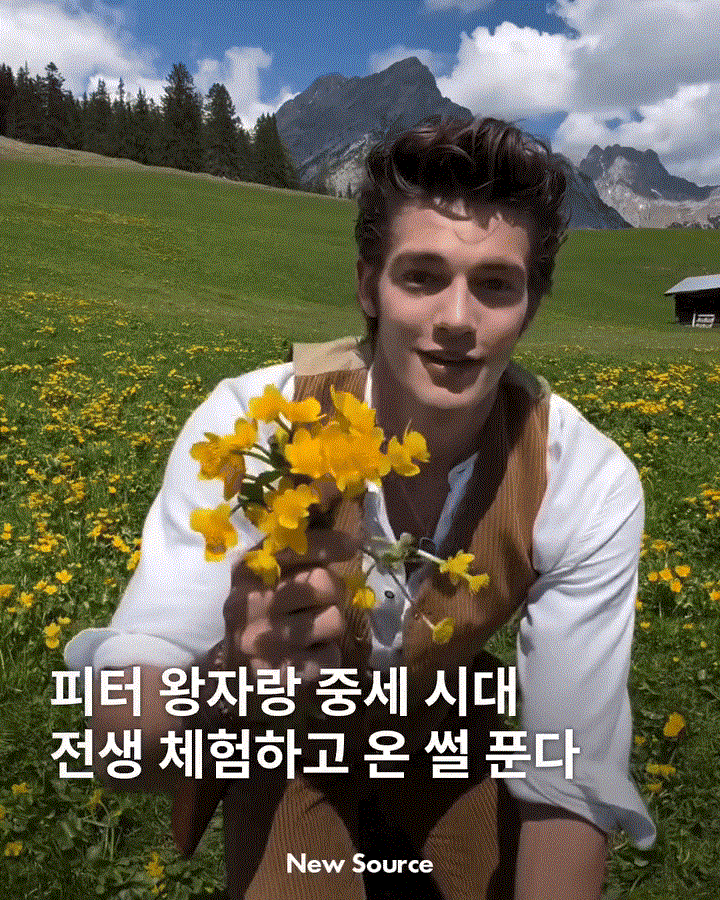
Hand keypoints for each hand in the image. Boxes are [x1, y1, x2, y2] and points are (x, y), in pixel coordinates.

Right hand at [224, 528, 359, 686]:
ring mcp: (264, 642)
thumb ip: (297, 538)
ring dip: (331, 624)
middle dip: (333, 590)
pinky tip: (307, 653)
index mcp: (247, 571)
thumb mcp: (266, 571)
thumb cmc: (261, 609)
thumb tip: (335, 488)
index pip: (294, 547)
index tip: (352, 543)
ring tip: (313, 628)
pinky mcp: (279, 675)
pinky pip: (330, 658)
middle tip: (321, 598)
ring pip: (334, 620)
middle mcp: (251, 604)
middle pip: (323, 582)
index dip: (329, 543)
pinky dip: (326, 656)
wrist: (229, 668)